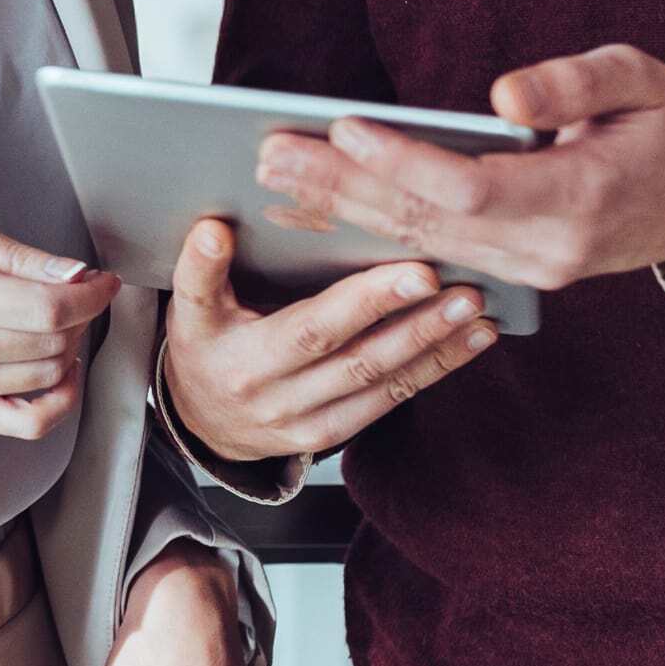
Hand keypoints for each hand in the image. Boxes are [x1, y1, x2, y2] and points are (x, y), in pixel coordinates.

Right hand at [0, 216, 120, 438]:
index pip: (50, 308)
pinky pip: (29, 422)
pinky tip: (62, 372)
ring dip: (70, 347)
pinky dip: (60, 402)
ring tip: (53, 319)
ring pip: (50, 376)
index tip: (102, 280)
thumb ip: (17, 255)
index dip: (91, 294)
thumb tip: (75, 275)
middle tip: (70, 290)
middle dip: (80, 313)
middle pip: (55, 342)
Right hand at [162, 217, 495, 463]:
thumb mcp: (188, 310)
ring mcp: (306, 422)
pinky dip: (435, 369)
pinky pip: (389, 401)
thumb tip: (214, 228)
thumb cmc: (203, 346)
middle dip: (411, 320)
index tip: (413, 271)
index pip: (306, 328)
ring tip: (475, 309)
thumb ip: (200, 270)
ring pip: (380, 381)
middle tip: (458, 286)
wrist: (202, 421)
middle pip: (353, 356)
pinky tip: (470, 340)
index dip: (360, 302)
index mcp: (241, 358)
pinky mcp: (330, 437)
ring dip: (434, 344)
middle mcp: (276, 395)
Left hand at [255, 46, 664, 290]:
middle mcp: (548, 249)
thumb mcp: (639, 81)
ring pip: (419, 243)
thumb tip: (500, 95)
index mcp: (580, 200)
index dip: (401, 160)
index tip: (341, 128)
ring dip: (341, 212)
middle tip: (270, 156)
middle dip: (342, 189)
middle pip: (426, 221)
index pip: (469, 188)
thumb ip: (573, 83)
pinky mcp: (513, 272)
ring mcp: (529, 270)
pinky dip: (370, 231)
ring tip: (273, 179)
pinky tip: (315, 209)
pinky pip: (431, 253)